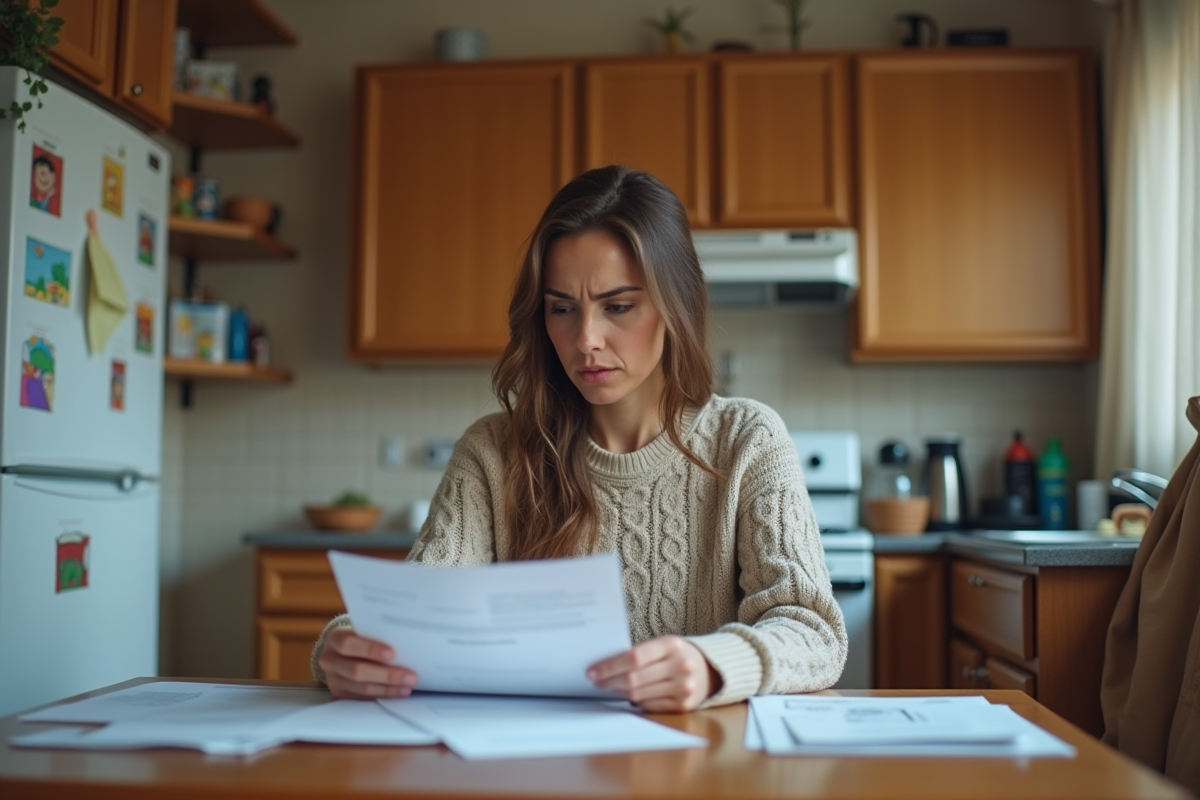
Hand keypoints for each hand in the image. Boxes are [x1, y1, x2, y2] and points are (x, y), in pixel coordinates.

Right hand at [317, 627, 417, 699]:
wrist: (342, 651)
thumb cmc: (361, 637)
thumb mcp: (365, 630)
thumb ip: (378, 634)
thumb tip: (406, 642)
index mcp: (334, 638)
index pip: (348, 643)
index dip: (370, 649)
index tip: (393, 654)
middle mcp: (329, 659)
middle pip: (356, 671)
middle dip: (386, 675)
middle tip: (410, 676)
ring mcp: (332, 679)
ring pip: (361, 687)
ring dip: (388, 688)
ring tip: (407, 686)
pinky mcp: (339, 693)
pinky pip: (361, 698)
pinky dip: (381, 695)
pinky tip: (397, 692)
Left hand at [586, 635, 721, 712]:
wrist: (708, 669)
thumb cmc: (675, 655)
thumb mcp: (662, 645)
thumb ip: (639, 653)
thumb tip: (604, 667)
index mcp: (672, 644)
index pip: (634, 657)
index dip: (610, 666)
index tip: (592, 671)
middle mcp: (681, 666)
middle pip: (634, 679)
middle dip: (609, 681)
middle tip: (596, 682)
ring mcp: (684, 688)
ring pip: (638, 695)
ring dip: (619, 692)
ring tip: (610, 687)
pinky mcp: (683, 705)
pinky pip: (648, 706)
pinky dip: (634, 701)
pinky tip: (628, 695)